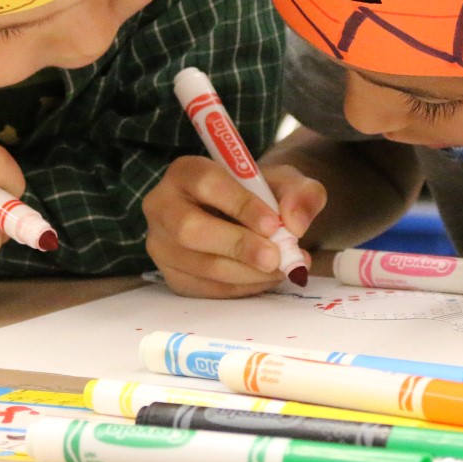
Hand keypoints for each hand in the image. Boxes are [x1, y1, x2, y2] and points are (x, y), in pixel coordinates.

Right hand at [143, 155, 325, 297]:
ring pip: (200, 265)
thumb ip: (300, 193)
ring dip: (247, 272)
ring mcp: (162, 245)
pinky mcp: (172, 276)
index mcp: (186, 172)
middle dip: (238, 246)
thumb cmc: (261, 195)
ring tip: (282, 268)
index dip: (240, 204)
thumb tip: (295, 223)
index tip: (273, 224)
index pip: (206, 184)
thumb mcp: (287, 182)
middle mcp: (162, 206)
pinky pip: (206, 289)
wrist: (247, 218)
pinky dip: (242, 288)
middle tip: (275, 257)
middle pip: (190, 230)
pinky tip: (265, 278)